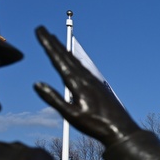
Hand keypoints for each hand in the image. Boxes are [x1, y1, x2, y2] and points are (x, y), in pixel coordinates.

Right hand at [33, 26, 138, 145]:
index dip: (48, 44)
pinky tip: (73, 61)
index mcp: (77, 84)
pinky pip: (83, 68)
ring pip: (75, 61)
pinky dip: (74, 60)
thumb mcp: (71, 115)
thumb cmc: (96, 125)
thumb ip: (54, 99)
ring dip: (63, 50)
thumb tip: (37, 83)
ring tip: (55, 40)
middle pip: (66, 56)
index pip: (58, 59)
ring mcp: (93, 82)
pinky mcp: (98, 86)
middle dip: (53, 42)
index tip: (40, 30)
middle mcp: (86, 79)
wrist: (122, 130)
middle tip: (43, 29)